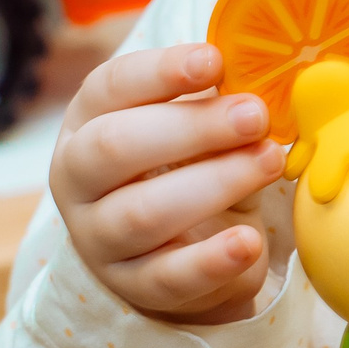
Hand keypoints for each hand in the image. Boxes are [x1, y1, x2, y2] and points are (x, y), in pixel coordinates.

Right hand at [50, 43, 286, 323]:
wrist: (176, 251)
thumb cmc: (183, 166)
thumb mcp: (189, 127)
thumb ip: (212, 100)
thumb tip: (260, 73)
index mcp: (86, 121)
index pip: (109, 87)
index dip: (161, 72)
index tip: (215, 61)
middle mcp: (77, 178)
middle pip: (116, 147)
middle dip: (192, 127)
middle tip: (255, 115)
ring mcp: (98, 237)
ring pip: (143, 213)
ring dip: (214, 184)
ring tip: (271, 161)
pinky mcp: (134, 286)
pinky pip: (169, 277)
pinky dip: (212, 261)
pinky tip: (249, 243)